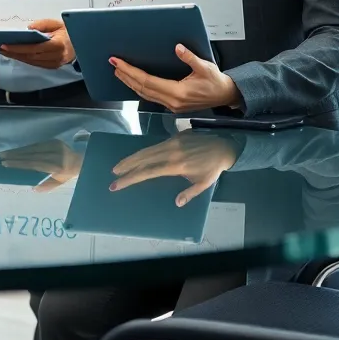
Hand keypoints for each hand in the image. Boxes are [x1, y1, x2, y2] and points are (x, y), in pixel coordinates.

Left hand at [0, 19, 74, 69]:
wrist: (81, 43)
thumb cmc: (67, 31)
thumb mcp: (56, 23)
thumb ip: (42, 25)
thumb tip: (29, 29)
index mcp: (58, 45)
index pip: (34, 48)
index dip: (19, 48)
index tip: (5, 45)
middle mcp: (56, 57)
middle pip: (31, 56)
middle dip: (14, 53)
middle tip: (1, 48)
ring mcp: (54, 64)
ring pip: (32, 62)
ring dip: (17, 57)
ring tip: (5, 51)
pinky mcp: (52, 66)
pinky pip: (36, 63)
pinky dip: (25, 59)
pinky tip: (16, 54)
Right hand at [0, 139, 83, 192]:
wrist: (82, 159)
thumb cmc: (68, 174)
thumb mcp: (59, 182)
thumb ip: (47, 185)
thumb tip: (33, 188)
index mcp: (57, 166)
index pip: (34, 164)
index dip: (19, 163)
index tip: (6, 163)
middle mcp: (55, 154)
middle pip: (31, 154)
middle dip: (15, 155)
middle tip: (1, 157)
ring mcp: (55, 146)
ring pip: (32, 147)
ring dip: (18, 150)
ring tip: (5, 153)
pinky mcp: (53, 140)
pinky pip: (36, 144)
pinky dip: (25, 147)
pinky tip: (16, 150)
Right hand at [109, 131, 237, 206]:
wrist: (225, 145)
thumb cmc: (214, 167)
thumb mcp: (204, 183)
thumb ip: (190, 193)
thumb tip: (176, 203)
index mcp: (176, 166)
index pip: (147, 172)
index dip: (131, 178)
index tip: (118, 184)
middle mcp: (170, 152)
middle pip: (142, 159)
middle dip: (126, 166)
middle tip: (113, 174)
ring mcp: (171, 143)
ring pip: (146, 150)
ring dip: (131, 158)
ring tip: (120, 166)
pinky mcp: (174, 137)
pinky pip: (154, 145)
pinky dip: (142, 152)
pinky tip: (137, 157)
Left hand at [112, 45, 239, 112]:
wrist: (226, 95)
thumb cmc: (216, 81)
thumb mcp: (205, 67)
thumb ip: (190, 58)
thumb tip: (178, 48)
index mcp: (178, 93)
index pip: (147, 81)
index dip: (131, 71)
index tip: (118, 63)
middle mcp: (172, 101)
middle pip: (142, 88)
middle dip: (126, 76)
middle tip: (113, 64)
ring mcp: (172, 106)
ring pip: (145, 94)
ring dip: (130, 83)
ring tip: (118, 72)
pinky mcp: (173, 106)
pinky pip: (151, 97)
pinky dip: (140, 88)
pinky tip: (133, 81)